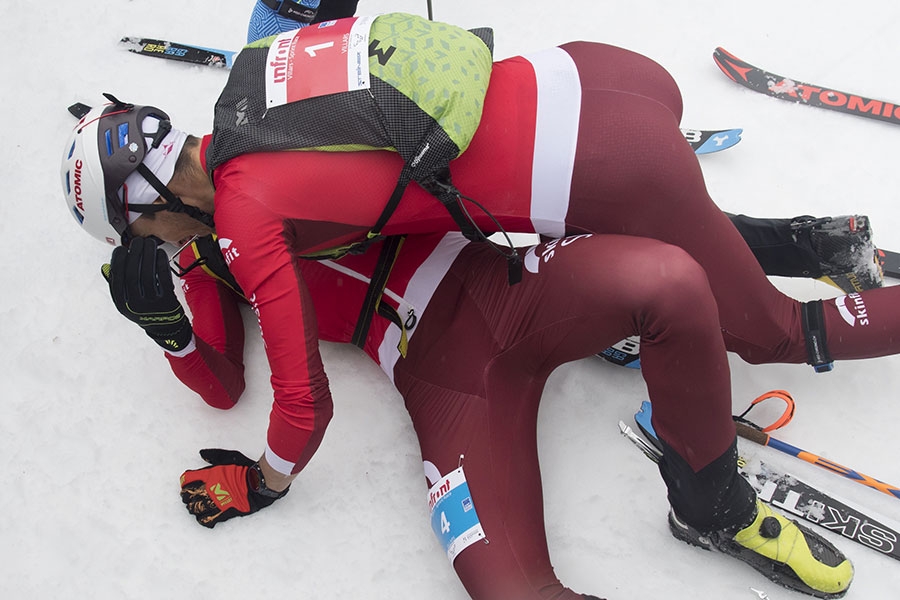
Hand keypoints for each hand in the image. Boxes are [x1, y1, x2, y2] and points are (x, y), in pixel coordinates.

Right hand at [101, 236, 192, 351]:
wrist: (166, 328)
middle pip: (133, 273)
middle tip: (137, 241)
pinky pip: (163, 277)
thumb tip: (106, 267)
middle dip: (134, 253)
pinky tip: (159, 253)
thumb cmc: (145, 311)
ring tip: (148, 243)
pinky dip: (161, 262)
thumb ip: (117, 286)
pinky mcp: (168, 299)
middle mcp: (136, 305)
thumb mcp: (126, 303)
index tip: (121, 249)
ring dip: (148, 254)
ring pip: (148, 273)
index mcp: (122, 304)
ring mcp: (152, 303)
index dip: (118, 261)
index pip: (116, 279)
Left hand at [180, 449, 288, 527]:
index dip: (184, 483)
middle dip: (186, 497)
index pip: (188, 479)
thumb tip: (201, 453)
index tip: (185, 485)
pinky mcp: (223, 512)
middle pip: (188, 496)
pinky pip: (206, 520)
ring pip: (195, 509)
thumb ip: (215, 456)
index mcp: (209, 475)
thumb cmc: (246, 469)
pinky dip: (201, 519)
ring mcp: (216, 502)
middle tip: (188, 497)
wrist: (260, 483)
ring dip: (192, 508)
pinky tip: (202, 517)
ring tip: (194, 507)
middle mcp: (209, 489)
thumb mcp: (230, 457)